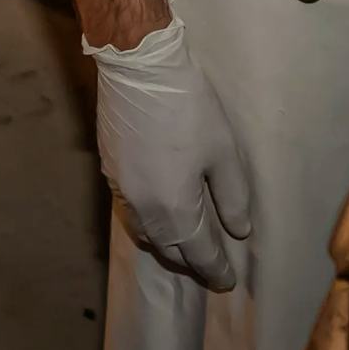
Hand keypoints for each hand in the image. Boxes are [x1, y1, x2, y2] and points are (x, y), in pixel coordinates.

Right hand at [88, 18, 255, 291]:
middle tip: (209, 267)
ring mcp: (122, 189)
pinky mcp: (110, 170)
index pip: (198, 252)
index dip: (216, 269)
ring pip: (144, 233)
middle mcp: (143, 207)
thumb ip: (233, 196)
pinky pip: (130, 212)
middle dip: (190, 262)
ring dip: (166, 245)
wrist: (139, 68)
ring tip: (184, 246)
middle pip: (167, 249)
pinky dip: (148, 223)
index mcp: (174, 207)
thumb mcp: (223, 151)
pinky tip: (158, 212)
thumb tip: (238, 231)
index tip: (228, 281)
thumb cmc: (189, 107)